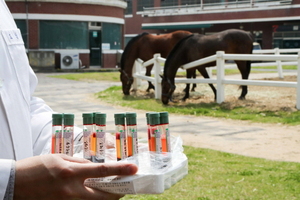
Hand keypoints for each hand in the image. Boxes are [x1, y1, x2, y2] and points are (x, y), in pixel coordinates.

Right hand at [14, 154, 137, 199]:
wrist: (13, 185)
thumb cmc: (36, 167)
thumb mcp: (59, 158)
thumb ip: (79, 163)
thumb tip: (95, 168)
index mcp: (71, 172)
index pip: (102, 171)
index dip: (120, 169)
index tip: (134, 168)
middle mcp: (71, 190)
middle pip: (104, 196)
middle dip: (119, 192)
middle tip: (125, 185)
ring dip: (106, 197)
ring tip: (111, 188)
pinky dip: (91, 199)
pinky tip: (93, 192)